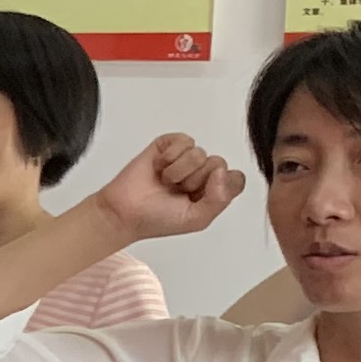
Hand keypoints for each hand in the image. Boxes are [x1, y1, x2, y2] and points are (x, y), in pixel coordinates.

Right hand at [93, 132, 244, 241]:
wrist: (124, 211)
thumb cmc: (157, 218)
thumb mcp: (197, 219)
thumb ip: (219, 199)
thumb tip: (220, 172)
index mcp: (213, 191)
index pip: (235, 179)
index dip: (219, 187)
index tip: (199, 198)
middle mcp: (202, 173)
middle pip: (219, 164)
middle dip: (195, 181)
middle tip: (177, 191)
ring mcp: (186, 158)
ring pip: (200, 153)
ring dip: (179, 171)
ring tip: (165, 181)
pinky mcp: (169, 145)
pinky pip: (184, 141)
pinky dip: (169, 157)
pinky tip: (159, 168)